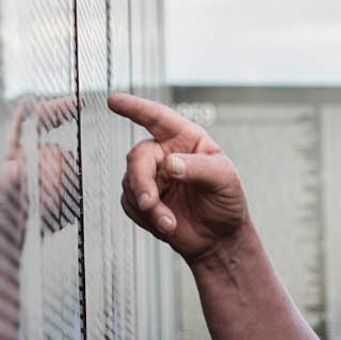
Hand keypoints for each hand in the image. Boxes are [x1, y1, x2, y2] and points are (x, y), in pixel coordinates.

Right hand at [108, 92, 250, 262]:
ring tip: (168, 222)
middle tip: (149, 203)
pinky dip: (145, 218)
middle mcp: (165, 154)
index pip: (157, 117)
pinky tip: (165, 225)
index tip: (114, 101)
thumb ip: (198, 168)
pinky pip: (129, 204)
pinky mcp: (142, 200)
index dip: (135, 107)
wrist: (219, 238)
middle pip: (138, 157)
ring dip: (147, 207)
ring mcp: (152, 177)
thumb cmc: (226, 201)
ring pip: (130, 182)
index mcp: (185, 139)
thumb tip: (170, 163)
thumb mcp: (224, 179)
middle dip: (141, 181)